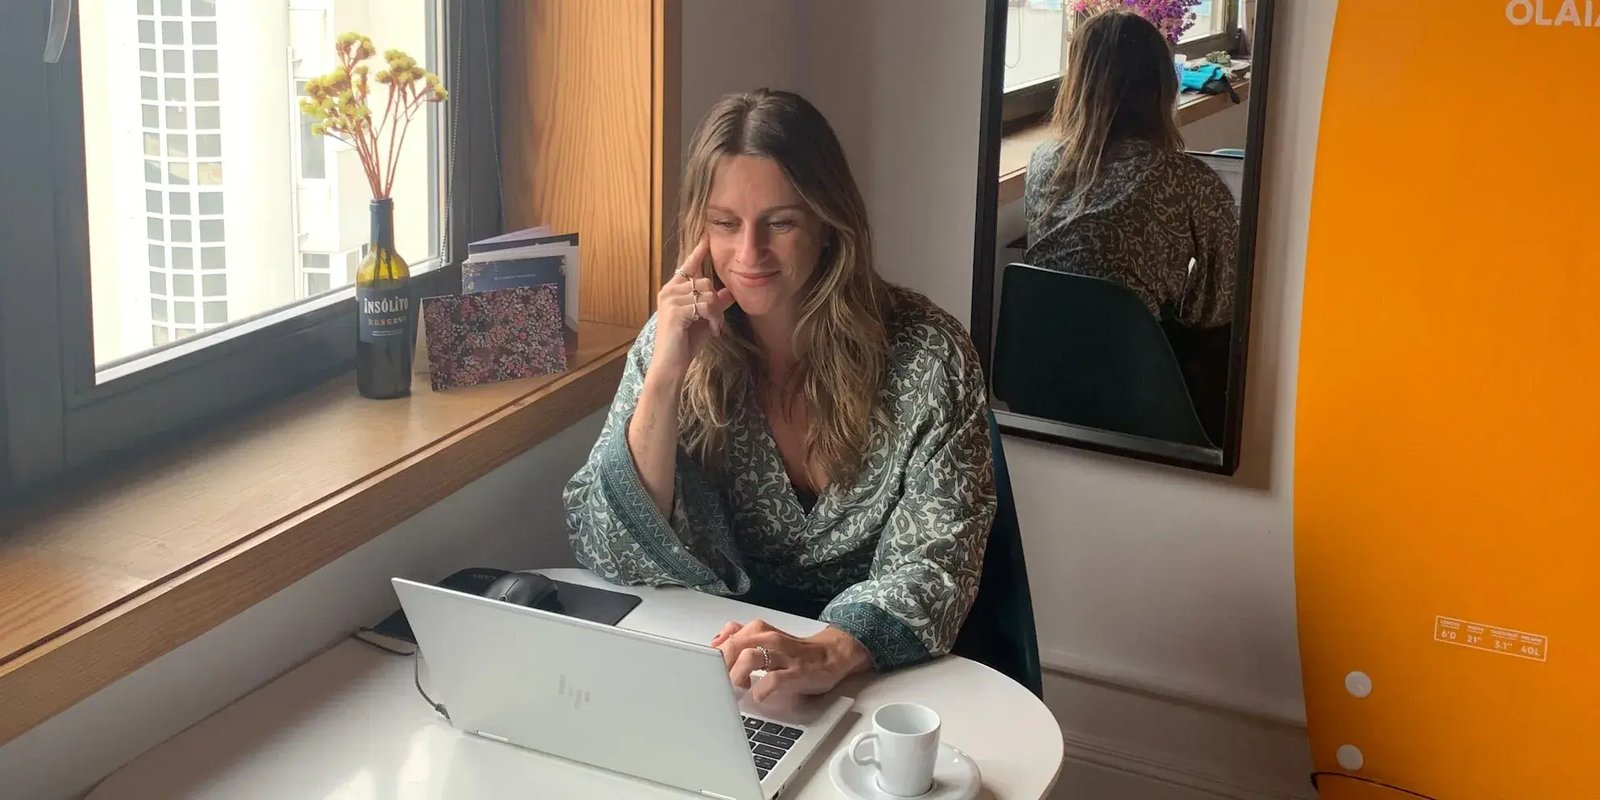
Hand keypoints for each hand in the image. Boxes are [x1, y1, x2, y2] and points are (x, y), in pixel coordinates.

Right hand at [650, 237, 735, 381]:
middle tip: (716, 321)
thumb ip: (715, 303)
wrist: (671, 364)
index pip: (688, 266)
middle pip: (704, 282)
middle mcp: (669, 291)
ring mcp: (670, 300)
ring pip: (707, 294)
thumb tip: (730, 290)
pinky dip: (714, 319)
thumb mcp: (705, 319)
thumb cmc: (686, 342)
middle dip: (716, 302)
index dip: (698, 252)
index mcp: (673, 290)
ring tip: (714, 327)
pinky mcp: (676, 311)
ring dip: (716, 313)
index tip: (707, 238)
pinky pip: (705, 306)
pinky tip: (713, 330)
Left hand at [710, 619, 871, 702]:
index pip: (725, 639)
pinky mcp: (796, 672)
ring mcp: (783, 655)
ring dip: (736, 676)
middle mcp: (768, 638)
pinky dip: (761, 690)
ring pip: (749, 658)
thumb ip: (739, 637)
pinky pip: (774, 680)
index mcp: (758, 630)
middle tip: (716, 684)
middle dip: (720, 667)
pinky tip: (757, 695)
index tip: (706, 672)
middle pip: (733, 646)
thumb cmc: (795, 651)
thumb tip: (715, 641)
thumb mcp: (764, 638)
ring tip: (736, 689)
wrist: (831, 655)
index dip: (711, 658)